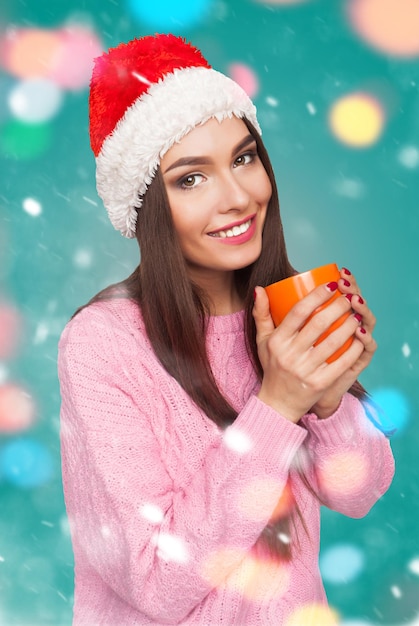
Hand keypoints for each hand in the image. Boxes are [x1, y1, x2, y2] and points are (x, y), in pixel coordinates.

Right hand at [252, 271, 374, 421]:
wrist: (278, 402)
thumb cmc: (273, 366)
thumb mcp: (262, 341)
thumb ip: (261, 314)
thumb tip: (260, 289)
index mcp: (277, 341)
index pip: (298, 312)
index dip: (316, 296)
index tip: (331, 285)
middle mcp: (290, 355)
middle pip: (318, 324)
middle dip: (338, 307)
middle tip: (349, 298)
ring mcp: (305, 370)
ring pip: (333, 342)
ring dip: (349, 325)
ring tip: (357, 315)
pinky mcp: (320, 383)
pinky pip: (342, 362)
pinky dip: (354, 348)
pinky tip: (361, 338)